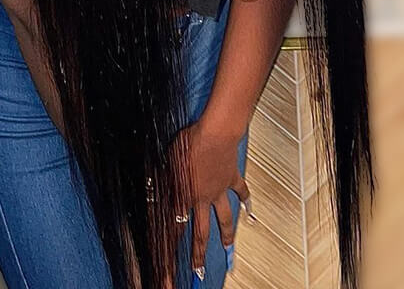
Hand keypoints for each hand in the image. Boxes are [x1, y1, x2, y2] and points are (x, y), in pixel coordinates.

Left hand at [171, 113, 250, 275]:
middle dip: (199, 253)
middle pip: (201, 231)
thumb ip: (163, 177)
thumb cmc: (189, 143)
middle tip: (199, 269)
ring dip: (226, 233)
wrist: (215, 134)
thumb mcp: (168, 161)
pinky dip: (246, 200)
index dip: (171, 247)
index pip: (176, 227)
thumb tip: (154, 186)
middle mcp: (202, 198)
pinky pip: (240, 191)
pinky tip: (250, 209)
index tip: (170, 265)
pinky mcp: (231, 178)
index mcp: (184, 196)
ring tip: (229, 246)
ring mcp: (219, 190)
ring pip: (223, 218)